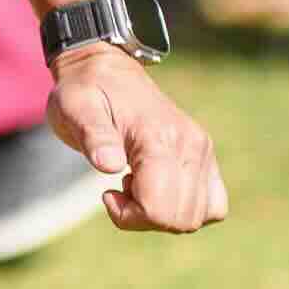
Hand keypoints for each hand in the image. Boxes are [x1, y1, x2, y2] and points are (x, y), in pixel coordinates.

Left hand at [49, 46, 225, 233]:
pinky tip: (157, 189)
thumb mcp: (75, 107)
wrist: (108, 70)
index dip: (128, 215)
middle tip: (118, 191)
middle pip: (180, 219)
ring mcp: (202, 151)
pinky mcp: (205, 156)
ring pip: (197, 217)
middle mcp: (190, 145)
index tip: (107, 194)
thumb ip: (93, 135)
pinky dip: (185, 210)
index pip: (158, 208)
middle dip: (143, 219)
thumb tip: (108, 165)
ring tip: (136, 186)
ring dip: (162, 216)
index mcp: (158, 137)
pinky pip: (213, 206)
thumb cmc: (85, 92)